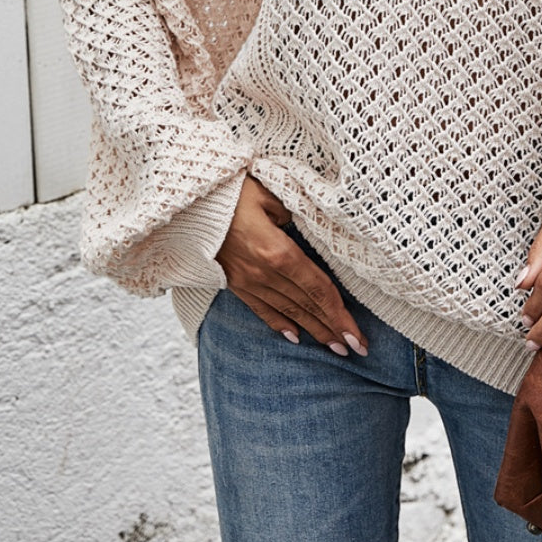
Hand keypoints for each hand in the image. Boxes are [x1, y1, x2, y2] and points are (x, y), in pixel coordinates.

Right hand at [216, 174, 368, 356]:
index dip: (339, 314)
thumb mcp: (269, 193)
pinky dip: (279, 323)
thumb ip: (293, 211)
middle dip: (333, 329)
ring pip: (288, 312)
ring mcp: (248, 281)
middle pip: (307, 306)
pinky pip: (261, 308)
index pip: (318, 289)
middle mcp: (265, 273)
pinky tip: (294, 336)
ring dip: (313, 331)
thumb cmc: (230, 192)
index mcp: (279, 252)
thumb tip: (307, 224)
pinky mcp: (234, 282)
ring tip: (334, 347)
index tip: (357, 336)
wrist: (184, 206)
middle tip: (357, 350)